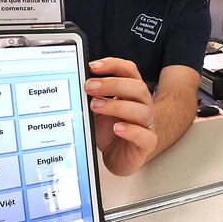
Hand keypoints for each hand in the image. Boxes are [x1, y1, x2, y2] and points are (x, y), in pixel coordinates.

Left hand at [85, 58, 157, 175]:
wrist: (118, 156)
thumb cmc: (108, 130)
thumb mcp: (95, 111)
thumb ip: (89, 97)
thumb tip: (75, 83)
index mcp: (131, 92)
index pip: (129, 71)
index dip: (113, 65)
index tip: (92, 66)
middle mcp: (142, 104)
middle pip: (137, 87)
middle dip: (112, 84)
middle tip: (89, 87)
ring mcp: (147, 124)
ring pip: (142, 110)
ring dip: (117, 106)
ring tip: (95, 106)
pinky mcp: (147, 143)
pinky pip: (145, 136)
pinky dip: (131, 131)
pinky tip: (117, 128)